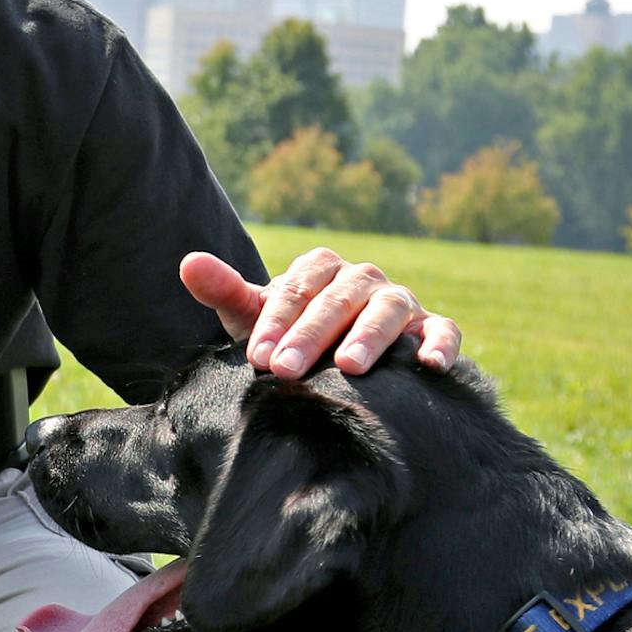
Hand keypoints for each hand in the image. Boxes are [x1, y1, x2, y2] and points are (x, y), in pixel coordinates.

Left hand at [180, 247, 461, 378]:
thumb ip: (225, 291)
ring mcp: (400, 300)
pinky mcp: (431, 326)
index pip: (295, 289)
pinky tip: (430, 366)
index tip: (254, 356)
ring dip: (370, 335)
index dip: (274, 322)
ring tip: (349, 367)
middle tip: (286, 369)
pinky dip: (440, 343)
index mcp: (319, 270)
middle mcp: (362, 278)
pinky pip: (444, 329)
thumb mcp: (254, 318)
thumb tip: (188, 262)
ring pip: (389, 309)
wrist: (332, 361)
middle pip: (337, 300)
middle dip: (310, 335)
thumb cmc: (286, 337)